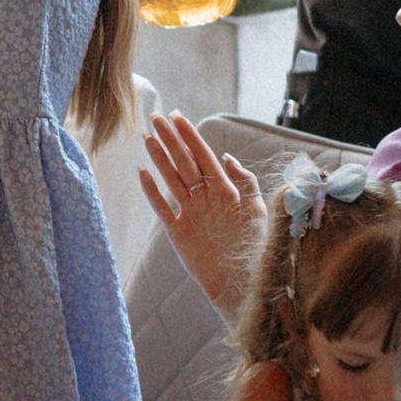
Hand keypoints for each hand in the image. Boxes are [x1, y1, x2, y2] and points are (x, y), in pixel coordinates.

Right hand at [136, 111, 264, 306]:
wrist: (243, 283)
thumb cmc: (255, 249)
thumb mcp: (258, 211)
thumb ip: (245, 182)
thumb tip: (226, 157)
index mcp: (225, 191)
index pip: (204, 156)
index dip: (191, 136)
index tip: (178, 116)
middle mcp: (204, 198)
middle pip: (184, 163)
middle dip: (171, 139)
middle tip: (157, 117)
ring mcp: (189, 214)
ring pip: (171, 179)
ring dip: (159, 158)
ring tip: (148, 137)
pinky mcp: (177, 232)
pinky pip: (161, 207)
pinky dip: (151, 191)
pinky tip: (142, 173)